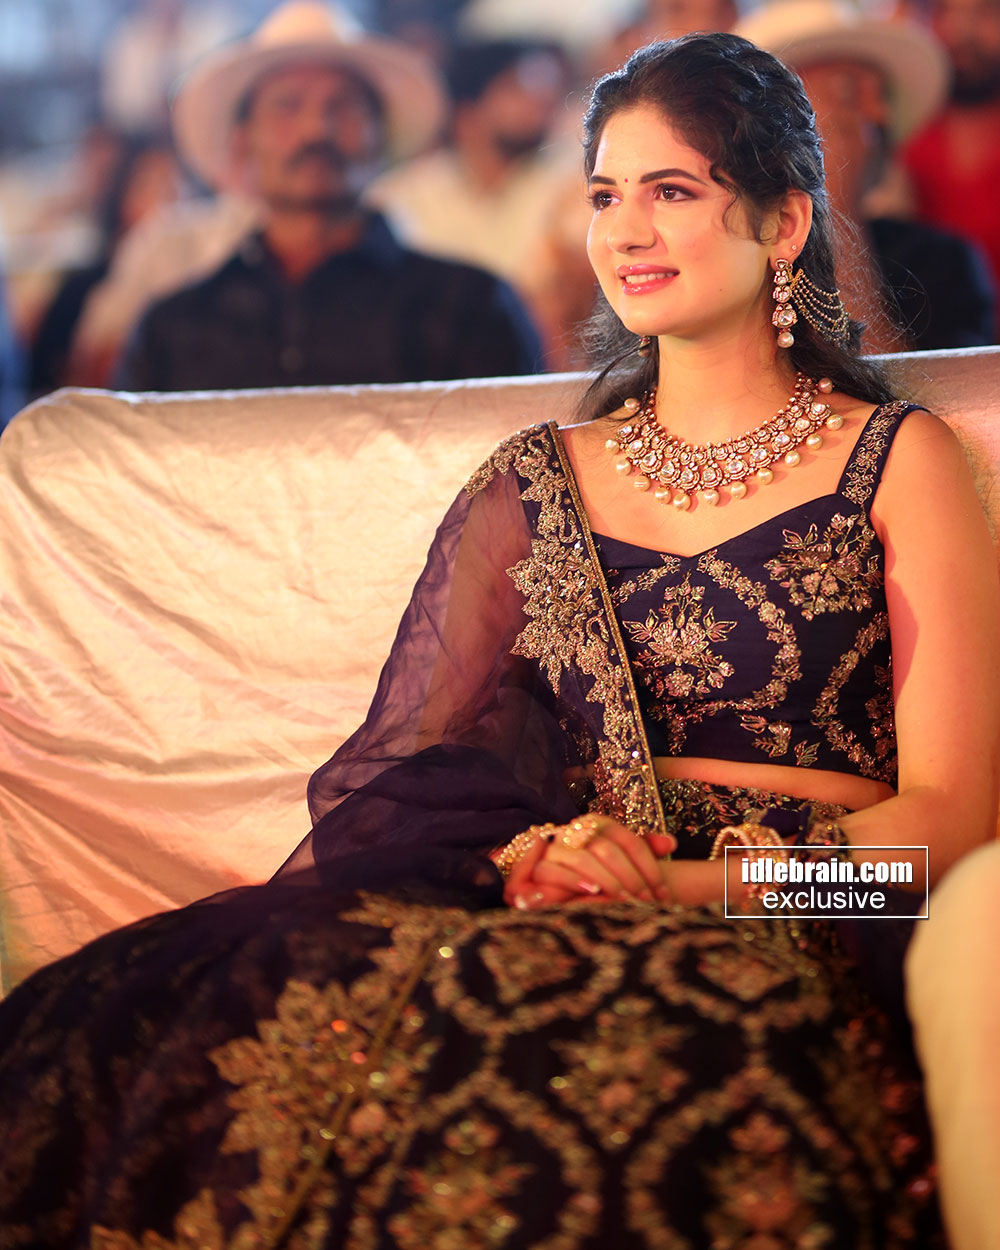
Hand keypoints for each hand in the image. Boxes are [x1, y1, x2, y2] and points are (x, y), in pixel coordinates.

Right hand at [503, 815, 675, 908]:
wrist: (546, 885)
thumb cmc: (592, 879)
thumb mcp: (619, 865)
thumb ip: (643, 851)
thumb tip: (672, 842)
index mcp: (597, 824)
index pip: (629, 840)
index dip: (649, 866)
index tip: (663, 892)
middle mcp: (575, 829)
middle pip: (608, 849)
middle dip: (631, 878)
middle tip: (646, 902)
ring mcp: (554, 845)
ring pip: (585, 858)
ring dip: (608, 882)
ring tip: (625, 901)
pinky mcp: (535, 864)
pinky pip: (555, 870)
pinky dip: (574, 882)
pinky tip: (592, 893)